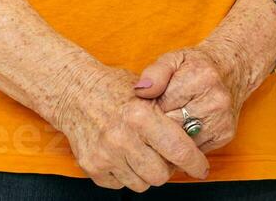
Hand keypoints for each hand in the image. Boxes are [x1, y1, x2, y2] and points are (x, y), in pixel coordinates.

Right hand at [49, 63, 209, 190]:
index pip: (178, 150)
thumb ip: (169, 115)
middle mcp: (121, 137)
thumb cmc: (115, 90)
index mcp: (140, 115)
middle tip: (164, 155)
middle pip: (161, 175)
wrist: (74, 92)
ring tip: (140, 151)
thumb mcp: (147, 92)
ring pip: (141, 184)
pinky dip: (125, 174)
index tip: (201, 168)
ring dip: (145, 172)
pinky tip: (121, 154)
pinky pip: (120, 185)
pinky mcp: (92, 167)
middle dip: (167, 168)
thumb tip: (195, 139)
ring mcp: (105, 155)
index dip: (195, 162)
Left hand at [131, 42, 256, 153]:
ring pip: (183, 142)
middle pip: (172, 127)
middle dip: (159, 124)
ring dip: (172, 136)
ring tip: (170, 119)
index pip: (162, 106)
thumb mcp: (172, 59)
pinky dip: (185, 142)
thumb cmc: (195, 66)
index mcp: (201, 78)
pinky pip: (195, 148)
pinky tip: (184, 127)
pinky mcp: (225, 135)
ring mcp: (222, 120)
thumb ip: (154, 72)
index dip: (150, 108)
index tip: (148, 104)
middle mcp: (216, 100)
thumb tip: (140, 91)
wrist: (231, 70)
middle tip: (157, 115)